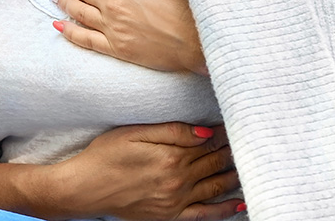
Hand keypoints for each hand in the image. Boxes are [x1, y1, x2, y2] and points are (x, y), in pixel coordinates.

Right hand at [55, 122, 241, 220]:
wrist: (84, 189)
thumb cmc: (105, 156)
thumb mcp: (134, 134)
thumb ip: (171, 131)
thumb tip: (205, 132)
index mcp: (171, 156)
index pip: (208, 142)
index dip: (224, 133)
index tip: (238, 124)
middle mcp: (178, 181)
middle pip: (215, 163)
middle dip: (233, 151)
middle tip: (249, 142)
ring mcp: (176, 201)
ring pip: (215, 187)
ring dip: (234, 176)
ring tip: (250, 165)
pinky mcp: (170, 216)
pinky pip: (205, 215)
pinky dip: (224, 209)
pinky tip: (239, 203)